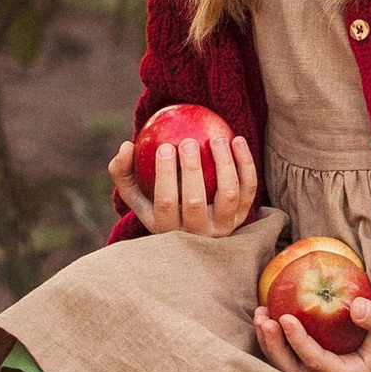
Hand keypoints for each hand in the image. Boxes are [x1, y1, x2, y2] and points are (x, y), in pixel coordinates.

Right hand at [108, 125, 258, 235]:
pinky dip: (245, 164)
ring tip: (217, 138)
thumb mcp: (135, 193)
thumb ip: (122, 170)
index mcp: (167, 229)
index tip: (164, 146)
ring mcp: (222, 227)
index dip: (165, 175)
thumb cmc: (156, 202)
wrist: (193, 226)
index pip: (165, 203)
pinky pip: (247, 188)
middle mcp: (196, 233)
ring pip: (228, 195)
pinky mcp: (242, 217)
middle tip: (188, 141)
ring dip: (224, 164)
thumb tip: (126, 146)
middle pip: (195, 202)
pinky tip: (237, 140)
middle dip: (192, 170)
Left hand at [252, 289, 370, 371]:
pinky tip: (266, 315)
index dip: (298, 342)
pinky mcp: (315, 362)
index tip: (285, 317)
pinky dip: (275, 338)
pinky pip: (289, 355)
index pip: (317, 362)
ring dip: (269, 343)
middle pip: (294, 370)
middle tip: (265, 319)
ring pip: (287, 365)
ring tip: (260, 314)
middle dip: (275, 347)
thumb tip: (356, 308)